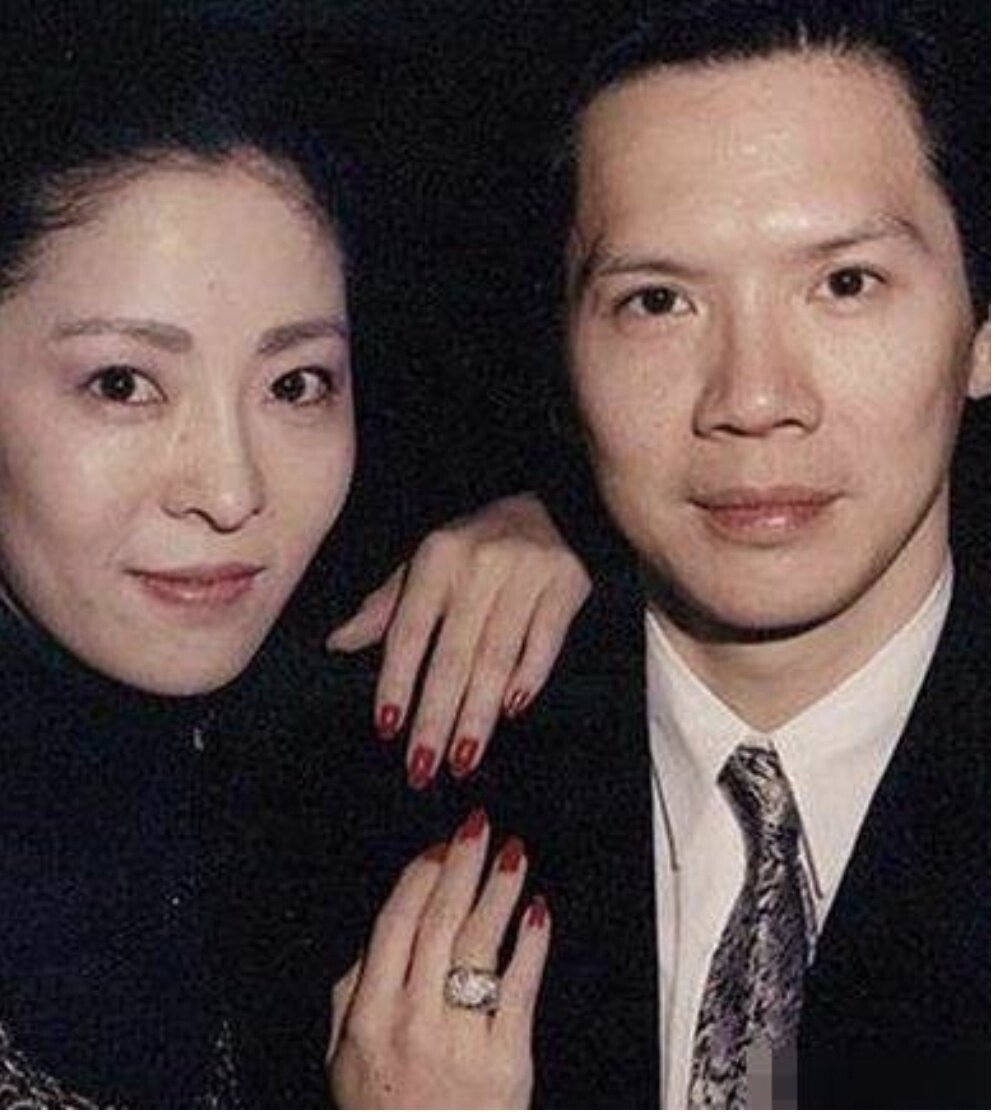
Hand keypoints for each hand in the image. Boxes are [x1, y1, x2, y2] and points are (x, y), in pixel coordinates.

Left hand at [326, 492, 590, 786]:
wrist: (553, 509)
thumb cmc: (476, 546)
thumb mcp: (427, 564)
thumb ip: (386, 607)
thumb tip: (337, 643)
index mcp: (437, 557)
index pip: (409, 631)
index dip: (396, 681)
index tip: (387, 729)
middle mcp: (479, 564)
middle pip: (453, 655)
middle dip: (436, 716)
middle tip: (422, 767)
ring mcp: (526, 574)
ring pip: (497, 658)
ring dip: (478, 714)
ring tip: (462, 758)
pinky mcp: (566, 586)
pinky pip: (544, 642)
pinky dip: (530, 676)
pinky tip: (512, 710)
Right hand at [327, 811, 549, 1108]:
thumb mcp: (343, 1061)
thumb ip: (351, 993)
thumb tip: (378, 934)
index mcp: (368, 1015)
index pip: (395, 923)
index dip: (420, 876)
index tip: (439, 846)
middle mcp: (410, 1021)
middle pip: (438, 921)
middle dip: (462, 865)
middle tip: (480, 826)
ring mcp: (459, 1041)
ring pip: (478, 944)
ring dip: (498, 891)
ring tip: (513, 854)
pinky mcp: (506, 1062)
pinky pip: (520, 987)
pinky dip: (530, 943)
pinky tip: (538, 911)